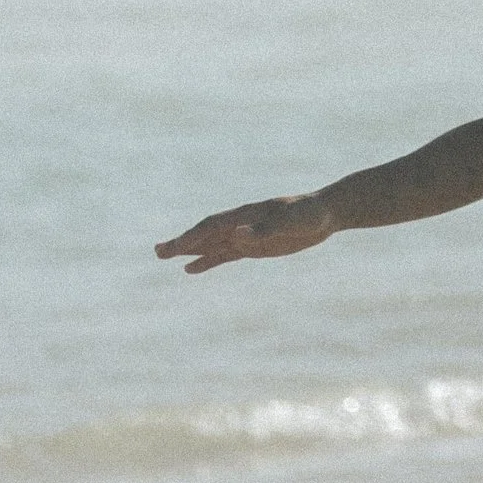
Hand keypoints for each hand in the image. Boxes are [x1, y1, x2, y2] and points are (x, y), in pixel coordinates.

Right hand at [155, 193, 334, 275]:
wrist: (325, 213)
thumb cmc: (309, 214)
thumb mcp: (290, 223)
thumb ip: (264, 229)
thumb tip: (238, 234)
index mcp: (246, 214)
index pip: (213, 226)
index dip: (194, 236)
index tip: (175, 247)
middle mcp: (240, 223)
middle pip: (205, 234)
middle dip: (181, 242)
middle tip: (157, 251)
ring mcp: (245, 235)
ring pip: (210, 244)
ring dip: (188, 250)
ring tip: (163, 256)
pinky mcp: (253, 246)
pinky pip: (224, 255)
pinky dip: (206, 261)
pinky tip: (190, 268)